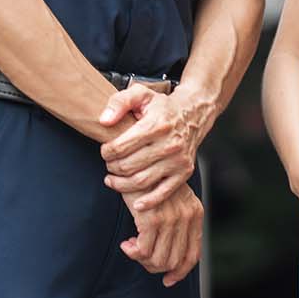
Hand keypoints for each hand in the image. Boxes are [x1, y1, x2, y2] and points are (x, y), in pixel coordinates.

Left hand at [99, 83, 213, 211]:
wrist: (193, 114)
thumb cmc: (163, 106)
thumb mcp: (140, 94)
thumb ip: (119, 102)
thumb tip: (104, 121)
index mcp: (156, 125)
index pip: (120, 146)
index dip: (106, 152)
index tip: (104, 151)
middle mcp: (169, 144)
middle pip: (128, 166)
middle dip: (112, 167)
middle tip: (108, 164)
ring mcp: (178, 160)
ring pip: (141, 182)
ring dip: (121, 185)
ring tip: (113, 179)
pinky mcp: (184, 172)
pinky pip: (163, 193)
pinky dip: (148, 202)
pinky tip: (136, 203)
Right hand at [119, 185, 202, 286]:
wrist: (137, 159)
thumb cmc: (150, 181)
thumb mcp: (171, 200)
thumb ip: (176, 223)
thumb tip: (169, 261)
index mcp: (195, 213)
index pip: (192, 255)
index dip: (179, 272)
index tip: (167, 280)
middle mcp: (186, 217)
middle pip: (173, 261)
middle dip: (154, 266)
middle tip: (140, 257)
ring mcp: (170, 218)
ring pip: (157, 259)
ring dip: (141, 259)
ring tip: (132, 247)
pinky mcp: (151, 218)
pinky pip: (143, 251)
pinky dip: (133, 252)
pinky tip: (126, 243)